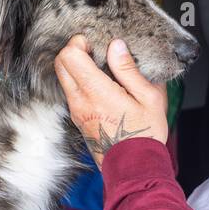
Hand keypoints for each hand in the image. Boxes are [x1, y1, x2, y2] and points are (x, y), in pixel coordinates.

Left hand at [54, 35, 168, 168]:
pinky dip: (78, 81)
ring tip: (99, 67)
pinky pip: (70, 92)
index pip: (69, 56)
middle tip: (94, 50)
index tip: (94, 41)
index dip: (78, 42)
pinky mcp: (77, 118)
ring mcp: (76, 111)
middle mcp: (80, 101)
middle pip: (60, 64)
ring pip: (63, 78)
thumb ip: (129, 69)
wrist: (135, 167)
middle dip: (73, 51)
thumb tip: (116, 46)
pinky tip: (99, 83)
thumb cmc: (146, 134)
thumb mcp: (149, 97)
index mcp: (97, 93)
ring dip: (75, 67)